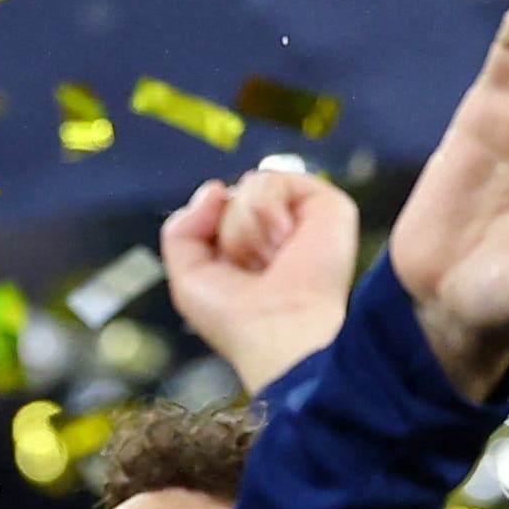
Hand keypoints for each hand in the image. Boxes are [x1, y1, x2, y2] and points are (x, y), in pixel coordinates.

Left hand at [161, 167, 361, 392]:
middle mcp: (277, 232)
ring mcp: (303, 217)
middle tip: (255, 269)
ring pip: (249, 186)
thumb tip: (216, 188)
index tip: (228, 269)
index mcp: (250, 249)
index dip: (211, 232)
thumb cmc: (237, 319)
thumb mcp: (188, 275)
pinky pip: (272, 178)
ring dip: (247, 228)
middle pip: (231, 196)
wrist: (279, 331)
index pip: (217, 209)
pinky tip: (284, 241)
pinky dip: (266, 210)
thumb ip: (181, 228)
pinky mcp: (326, 205)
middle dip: (230, 234)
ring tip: (272, 258)